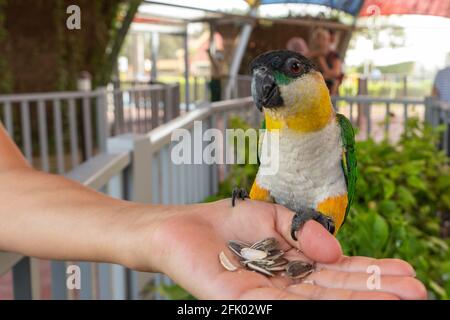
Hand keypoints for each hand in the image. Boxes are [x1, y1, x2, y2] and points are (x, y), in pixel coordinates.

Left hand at [135, 199, 426, 299]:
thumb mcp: (272, 218)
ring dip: (359, 297)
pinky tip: (350, 299)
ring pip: (318, 300)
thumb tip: (335, 249)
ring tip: (399, 296)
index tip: (403, 272)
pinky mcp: (243, 301)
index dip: (370, 273)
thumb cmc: (223, 223)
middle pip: (334, 290)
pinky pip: (287, 303)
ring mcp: (266, 296)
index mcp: (292, 267)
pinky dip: (324, 301)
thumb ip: (304, 231)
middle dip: (374, 289)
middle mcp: (285, 286)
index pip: (337, 273)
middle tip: (416, 289)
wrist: (180, 227)